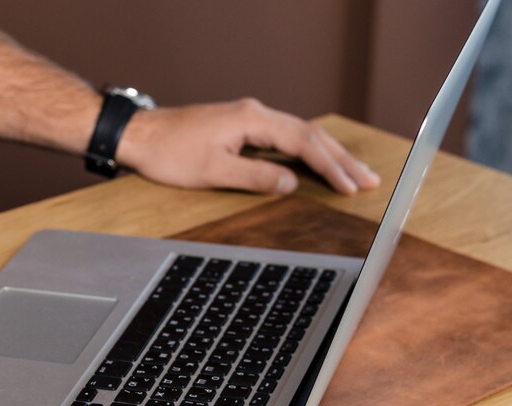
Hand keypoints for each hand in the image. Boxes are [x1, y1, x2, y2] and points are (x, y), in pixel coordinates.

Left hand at [117, 98, 379, 194]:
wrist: (140, 136)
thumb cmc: (169, 154)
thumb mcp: (212, 172)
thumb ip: (254, 178)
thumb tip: (291, 183)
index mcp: (252, 120)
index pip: (303, 143)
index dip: (330, 167)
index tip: (351, 186)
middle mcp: (256, 113)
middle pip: (309, 135)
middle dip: (341, 159)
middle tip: (370, 180)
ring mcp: (249, 118)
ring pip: (300, 134)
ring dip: (328, 155)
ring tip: (354, 174)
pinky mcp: (242, 126)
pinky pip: (284, 137)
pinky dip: (306, 151)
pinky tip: (318, 163)